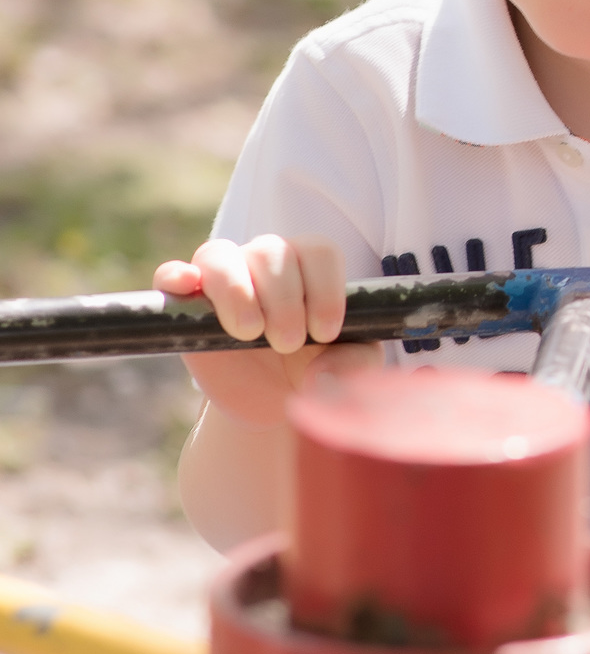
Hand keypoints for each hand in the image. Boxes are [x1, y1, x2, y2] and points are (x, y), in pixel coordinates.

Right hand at [154, 234, 381, 423]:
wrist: (272, 402)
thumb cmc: (315, 370)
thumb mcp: (346, 370)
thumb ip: (353, 365)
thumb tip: (322, 374)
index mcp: (310, 268)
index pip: (319, 252)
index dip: (324, 288)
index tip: (325, 332)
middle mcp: (266, 262)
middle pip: (272, 252)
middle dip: (284, 300)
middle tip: (287, 344)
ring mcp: (224, 278)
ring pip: (221, 255)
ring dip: (237, 292)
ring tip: (249, 331)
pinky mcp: (185, 304)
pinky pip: (171, 273)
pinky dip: (176, 275)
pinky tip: (187, 286)